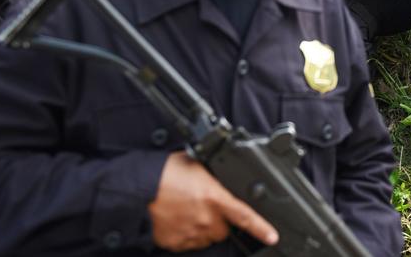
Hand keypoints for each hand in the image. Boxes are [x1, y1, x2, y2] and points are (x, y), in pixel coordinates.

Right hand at [148, 152, 277, 251]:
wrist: (138, 188)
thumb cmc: (166, 172)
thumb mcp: (198, 167)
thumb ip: (215, 178)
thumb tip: (223, 181)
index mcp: (214, 198)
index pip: (245, 216)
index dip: (261, 228)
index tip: (273, 237)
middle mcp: (205, 219)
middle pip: (224, 229)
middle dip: (219, 221)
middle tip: (204, 206)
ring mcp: (190, 233)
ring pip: (207, 237)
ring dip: (204, 228)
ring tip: (188, 211)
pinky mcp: (175, 243)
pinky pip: (188, 243)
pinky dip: (187, 234)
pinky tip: (178, 220)